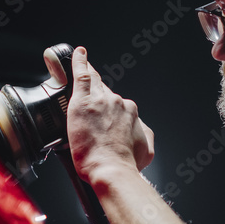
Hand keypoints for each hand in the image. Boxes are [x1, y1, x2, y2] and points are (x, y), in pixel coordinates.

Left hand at [66, 46, 153, 180]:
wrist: (112, 169)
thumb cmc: (125, 164)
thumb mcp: (146, 151)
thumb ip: (143, 136)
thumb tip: (140, 131)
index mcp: (130, 112)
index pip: (117, 104)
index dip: (108, 106)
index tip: (104, 109)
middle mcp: (118, 102)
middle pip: (104, 91)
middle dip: (97, 94)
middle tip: (87, 96)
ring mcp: (100, 100)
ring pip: (93, 82)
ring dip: (88, 75)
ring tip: (81, 64)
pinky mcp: (83, 101)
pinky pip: (81, 74)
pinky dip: (80, 61)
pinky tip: (78, 53)